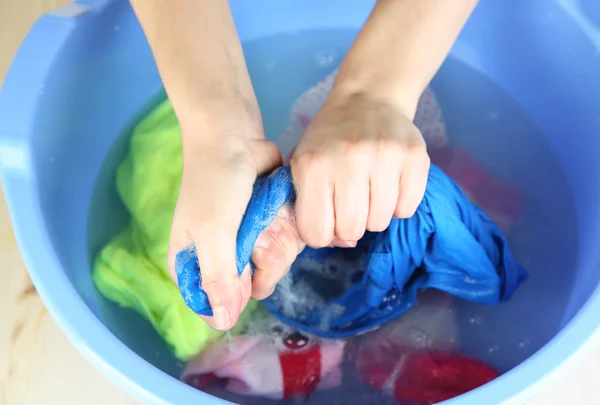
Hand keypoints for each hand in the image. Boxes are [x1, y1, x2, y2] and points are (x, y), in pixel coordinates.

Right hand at [168, 110, 283, 330]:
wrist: (233, 135)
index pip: (212, 305)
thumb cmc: (214, 183)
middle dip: (259, 264)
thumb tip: (224, 324)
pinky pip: (282, 246)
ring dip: (274, 244)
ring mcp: (243, 243)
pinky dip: (285, 232)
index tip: (245, 272)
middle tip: (254, 233)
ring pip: (270, 268)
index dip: (231, 298)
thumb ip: (219, 277)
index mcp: (191, 264)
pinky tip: (278, 212)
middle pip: (247, 289)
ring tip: (264, 216)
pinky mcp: (265, 228)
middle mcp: (217, 258)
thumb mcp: (211, 231)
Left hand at [290, 91, 430, 247]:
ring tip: (369, 190)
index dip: (322, 234)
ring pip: (380, 223)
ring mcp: (384, 157)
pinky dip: (398, 204)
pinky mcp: (414, 158)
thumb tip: (339, 242)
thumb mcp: (304, 164)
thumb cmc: (330, 139)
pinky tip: (389, 183)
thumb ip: (310, 205)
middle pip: (351, 231)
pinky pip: (406, 210)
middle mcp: (348, 160)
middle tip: (350, 203)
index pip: (316, 232)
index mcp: (312, 166)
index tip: (327, 219)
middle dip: (349, 225)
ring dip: (374, 214)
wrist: (367, 99)